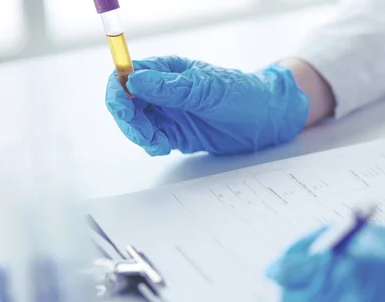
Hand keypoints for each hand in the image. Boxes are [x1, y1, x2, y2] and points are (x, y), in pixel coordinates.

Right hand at [105, 56, 308, 155]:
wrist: (266, 121)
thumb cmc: (243, 96)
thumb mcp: (208, 90)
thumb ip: (172, 88)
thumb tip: (134, 80)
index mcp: (168, 70)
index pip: (128, 74)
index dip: (119, 90)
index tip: (124, 108)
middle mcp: (163, 90)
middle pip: (126, 101)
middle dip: (128, 119)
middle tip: (145, 136)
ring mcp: (169, 112)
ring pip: (137, 123)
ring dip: (140, 135)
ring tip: (159, 144)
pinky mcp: (175, 133)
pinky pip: (152, 139)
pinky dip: (151, 145)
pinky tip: (164, 147)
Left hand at [267, 225, 384, 301]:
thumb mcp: (374, 238)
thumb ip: (331, 244)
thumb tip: (300, 254)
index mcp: (344, 270)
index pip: (290, 271)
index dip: (284, 265)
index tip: (281, 267)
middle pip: (292, 300)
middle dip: (297, 287)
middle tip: (310, 278)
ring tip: (336, 295)